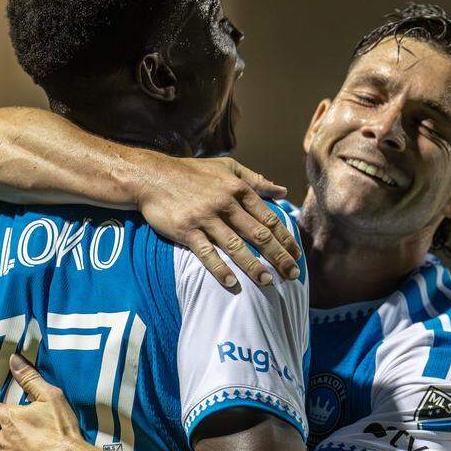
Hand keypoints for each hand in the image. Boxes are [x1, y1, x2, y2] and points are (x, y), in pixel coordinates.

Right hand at [135, 155, 302, 289]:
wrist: (153, 176)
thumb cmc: (191, 172)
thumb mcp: (226, 168)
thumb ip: (255, 179)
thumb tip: (282, 191)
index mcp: (238, 189)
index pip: (268, 217)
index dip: (285, 237)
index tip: (297, 254)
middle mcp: (225, 204)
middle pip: (258, 234)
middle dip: (278, 255)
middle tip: (292, 274)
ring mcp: (205, 218)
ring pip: (235, 246)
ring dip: (253, 266)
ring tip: (268, 281)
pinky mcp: (186, 230)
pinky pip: (206, 253)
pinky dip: (219, 268)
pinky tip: (232, 283)